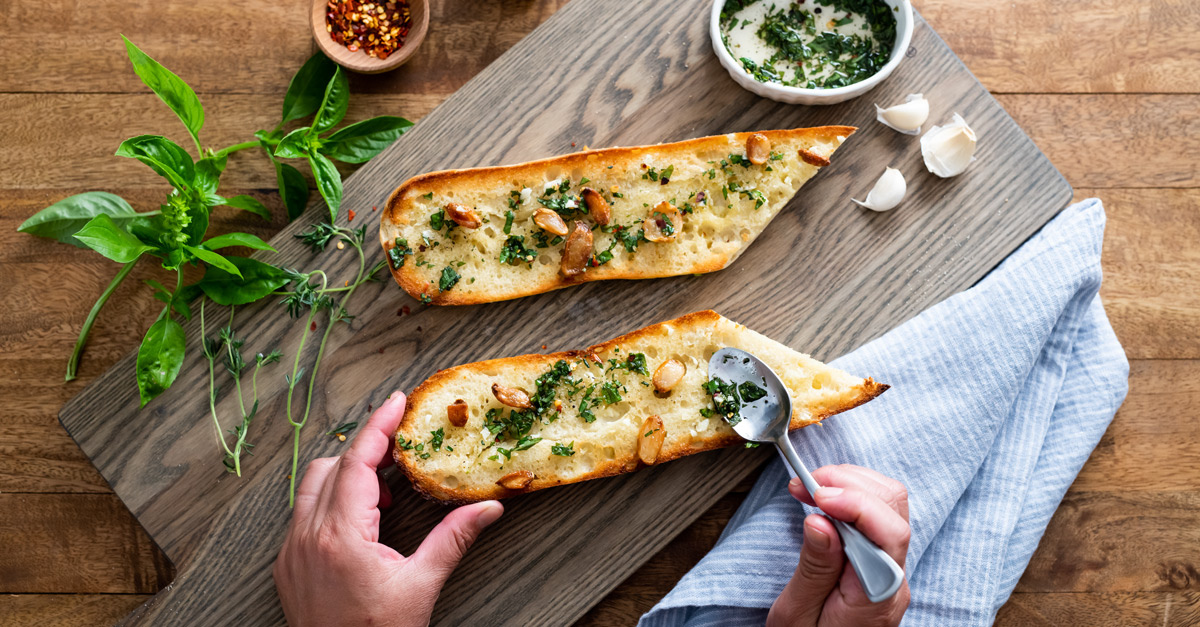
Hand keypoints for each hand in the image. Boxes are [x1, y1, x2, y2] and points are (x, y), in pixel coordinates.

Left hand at [273, 391, 503, 626]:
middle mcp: (308, 537)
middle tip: (401, 449)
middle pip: (332, 466)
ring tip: (385, 492)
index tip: (398, 402)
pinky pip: (303, 515)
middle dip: (366, 450)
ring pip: (312, 487)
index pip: (357, 462)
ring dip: (347, 477)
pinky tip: (362, 521)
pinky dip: (331, 502)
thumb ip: (452, 539)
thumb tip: (488, 508)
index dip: (379, 427)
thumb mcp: (420, 586)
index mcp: (341, 536)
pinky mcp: (287, 566)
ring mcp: (292, 552)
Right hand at [767, 464, 910, 626]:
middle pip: (894, 507)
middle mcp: (893, 578)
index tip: (815, 493)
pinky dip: (853, 496)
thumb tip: (820, 520)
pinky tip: (826, 501)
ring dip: (852, 484)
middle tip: (805, 484)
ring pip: (891, 504)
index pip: (888, 533)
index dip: (855, 503)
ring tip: (812, 489)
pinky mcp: (881, 561)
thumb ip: (814, 569)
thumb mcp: (798, 615)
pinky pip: (880, 516)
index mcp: (877, 595)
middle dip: (849, 482)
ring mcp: (891, 568)